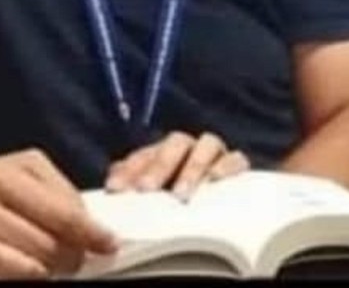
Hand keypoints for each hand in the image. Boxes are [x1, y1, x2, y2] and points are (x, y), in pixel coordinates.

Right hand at [0, 149, 116, 279]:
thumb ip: (58, 188)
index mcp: (2, 178)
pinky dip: (17, 282)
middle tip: (72, 255)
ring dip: (46, 272)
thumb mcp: (22, 166)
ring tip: (46, 263)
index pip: (59, 214)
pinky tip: (21, 271)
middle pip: (47, 248)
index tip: (108, 243)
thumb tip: (89, 222)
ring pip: (29, 273)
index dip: (89, 233)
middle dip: (69, 256)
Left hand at [105, 131, 249, 201]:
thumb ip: (133, 183)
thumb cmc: (179, 197)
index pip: (145, 155)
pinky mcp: (237, 164)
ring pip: (206, 146)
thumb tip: (111, 183)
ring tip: (181, 194)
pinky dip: (226, 167)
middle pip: (175, 144)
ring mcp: (215, 153)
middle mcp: (190, 147)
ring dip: (192, 168)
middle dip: (159, 166)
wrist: (224, 203)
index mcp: (165, 153)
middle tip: (146, 190)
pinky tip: (215, 181)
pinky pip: (236, 159)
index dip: (130, 170)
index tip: (115, 189)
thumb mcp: (155, 193)